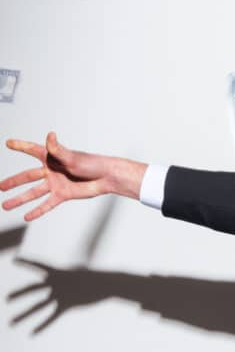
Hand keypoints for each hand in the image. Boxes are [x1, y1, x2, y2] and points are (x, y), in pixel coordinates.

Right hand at [1, 132, 145, 220]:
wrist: (106, 178)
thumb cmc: (92, 163)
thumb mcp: (72, 157)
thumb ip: (57, 149)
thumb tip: (50, 135)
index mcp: (51, 157)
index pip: (32, 150)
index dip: (20, 146)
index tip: (9, 143)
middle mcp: (51, 170)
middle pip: (27, 176)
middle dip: (13, 181)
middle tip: (0, 186)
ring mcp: (56, 183)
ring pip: (33, 193)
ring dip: (20, 199)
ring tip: (5, 205)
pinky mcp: (63, 194)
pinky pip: (47, 204)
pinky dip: (37, 211)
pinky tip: (26, 216)